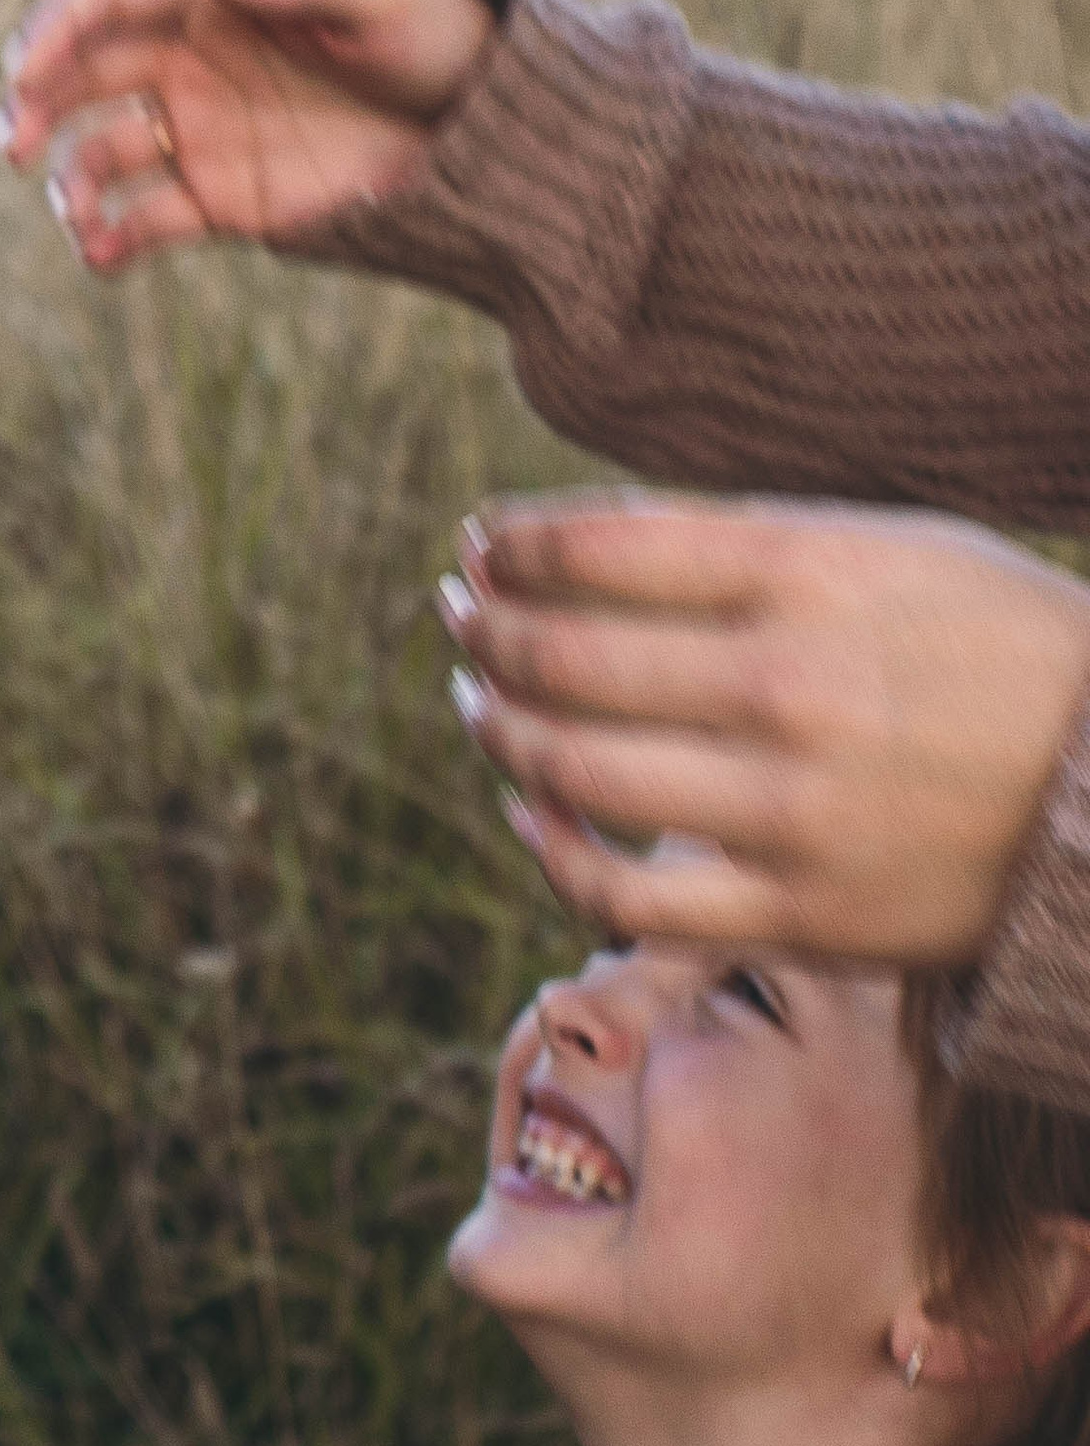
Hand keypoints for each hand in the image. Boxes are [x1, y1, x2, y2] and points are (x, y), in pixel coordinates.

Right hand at [0, 0, 497, 266]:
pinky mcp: (224, 199)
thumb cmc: (435, 37)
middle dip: (35, 104)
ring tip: (75, 216)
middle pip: (82, 74)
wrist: (488, 129)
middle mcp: (189, 59)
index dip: (55, 28)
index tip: (25, 69)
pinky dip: (113, 240)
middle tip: (12, 143)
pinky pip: (147, 219)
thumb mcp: (378, 3)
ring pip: (104, 152)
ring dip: (71, 179)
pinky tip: (101, 257)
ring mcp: (201, 130)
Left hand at [441, 493, 1089, 963]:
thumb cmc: (986, 637)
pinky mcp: (800, 911)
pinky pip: (627, 896)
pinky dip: (553, 848)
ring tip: (478, 699)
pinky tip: (533, 808)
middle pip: (564, 655)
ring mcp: (790, 808)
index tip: (480, 544)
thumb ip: (726, 540)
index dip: (509, 545)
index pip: (593, 546)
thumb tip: (558, 534)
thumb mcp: (877, 546)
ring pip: (574, 770)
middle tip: (458, 614)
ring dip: (497, 727)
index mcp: (806, 573)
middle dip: (484, 628)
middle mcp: (788, 685)